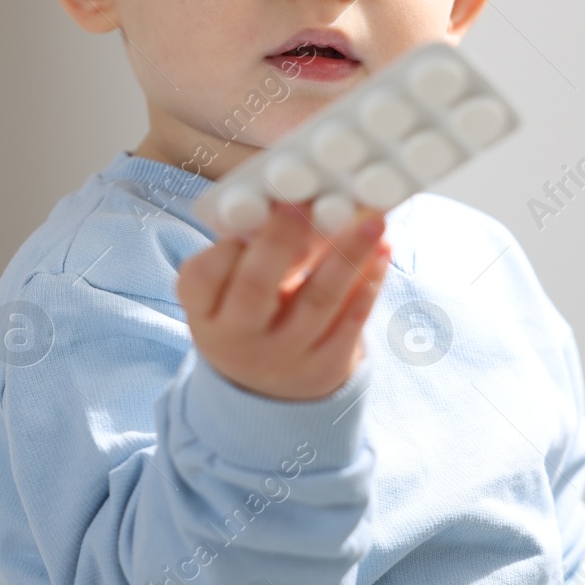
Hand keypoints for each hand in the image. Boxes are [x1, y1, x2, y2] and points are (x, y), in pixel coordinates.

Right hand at [177, 201, 391, 400]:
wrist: (270, 386)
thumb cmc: (248, 313)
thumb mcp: (227, 292)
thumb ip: (248, 250)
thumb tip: (296, 197)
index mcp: (205, 312)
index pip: (203, 277)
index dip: (227, 244)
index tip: (253, 213)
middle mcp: (238, 338)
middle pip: (256, 288)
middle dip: (284, 238)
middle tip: (310, 200)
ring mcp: (283, 356)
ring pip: (317, 301)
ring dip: (347, 255)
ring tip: (370, 220)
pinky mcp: (324, 367)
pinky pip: (350, 322)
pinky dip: (368, 282)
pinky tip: (381, 250)